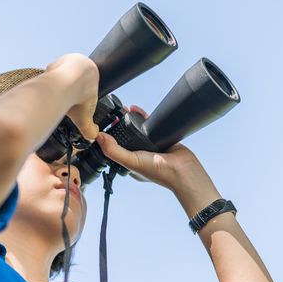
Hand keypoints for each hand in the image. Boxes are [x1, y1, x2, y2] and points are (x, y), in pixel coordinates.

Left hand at [45, 53, 99, 141]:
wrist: (70, 81)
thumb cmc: (80, 93)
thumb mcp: (86, 116)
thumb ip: (89, 128)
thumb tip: (92, 137)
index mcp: (92, 72)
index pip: (85, 84)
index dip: (79, 95)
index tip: (75, 102)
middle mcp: (80, 63)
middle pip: (71, 79)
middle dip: (68, 90)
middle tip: (65, 100)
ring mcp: (66, 61)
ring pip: (60, 75)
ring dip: (58, 85)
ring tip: (58, 96)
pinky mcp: (55, 61)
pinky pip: (51, 73)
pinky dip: (50, 82)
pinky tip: (50, 90)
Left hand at [96, 105, 215, 196]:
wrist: (184, 169)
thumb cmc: (158, 171)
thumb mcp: (131, 161)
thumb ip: (113, 150)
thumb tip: (98, 137)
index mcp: (129, 163)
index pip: (114, 148)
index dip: (108, 137)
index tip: (103, 125)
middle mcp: (139, 155)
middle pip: (125, 137)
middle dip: (119, 125)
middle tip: (114, 114)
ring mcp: (150, 147)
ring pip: (137, 130)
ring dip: (130, 119)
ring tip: (124, 109)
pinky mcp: (160, 138)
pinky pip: (149, 124)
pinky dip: (143, 116)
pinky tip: (137, 110)